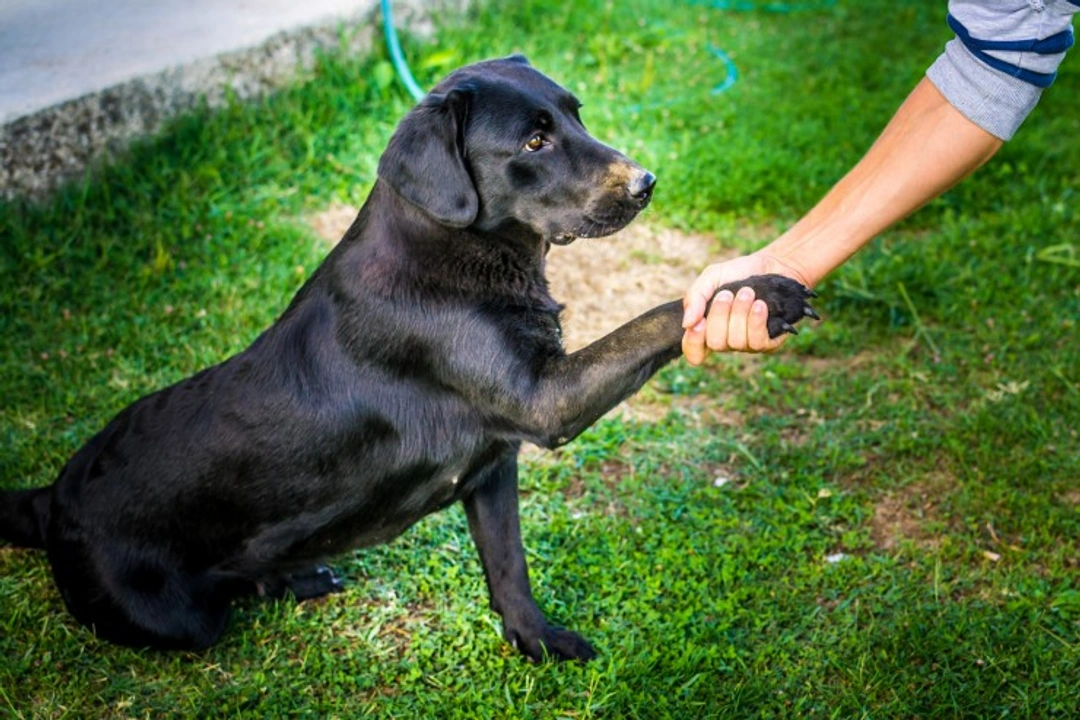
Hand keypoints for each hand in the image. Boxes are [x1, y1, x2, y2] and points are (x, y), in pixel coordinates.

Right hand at [681, 252, 808, 364]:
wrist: (773, 266)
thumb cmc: (738, 273)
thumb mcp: (711, 277)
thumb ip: (695, 297)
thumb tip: (687, 323)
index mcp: (707, 328)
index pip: (694, 352)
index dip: (693, 342)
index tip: (699, 322)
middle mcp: (726, 340)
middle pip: (715, 344)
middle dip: (720, 316)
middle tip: (727, 294)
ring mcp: (746, 344)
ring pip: (736, 341)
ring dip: (740, 313)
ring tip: (747, 292)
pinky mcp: (768, 342)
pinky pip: (757, 342)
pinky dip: (756, 321)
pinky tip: (760, 305)